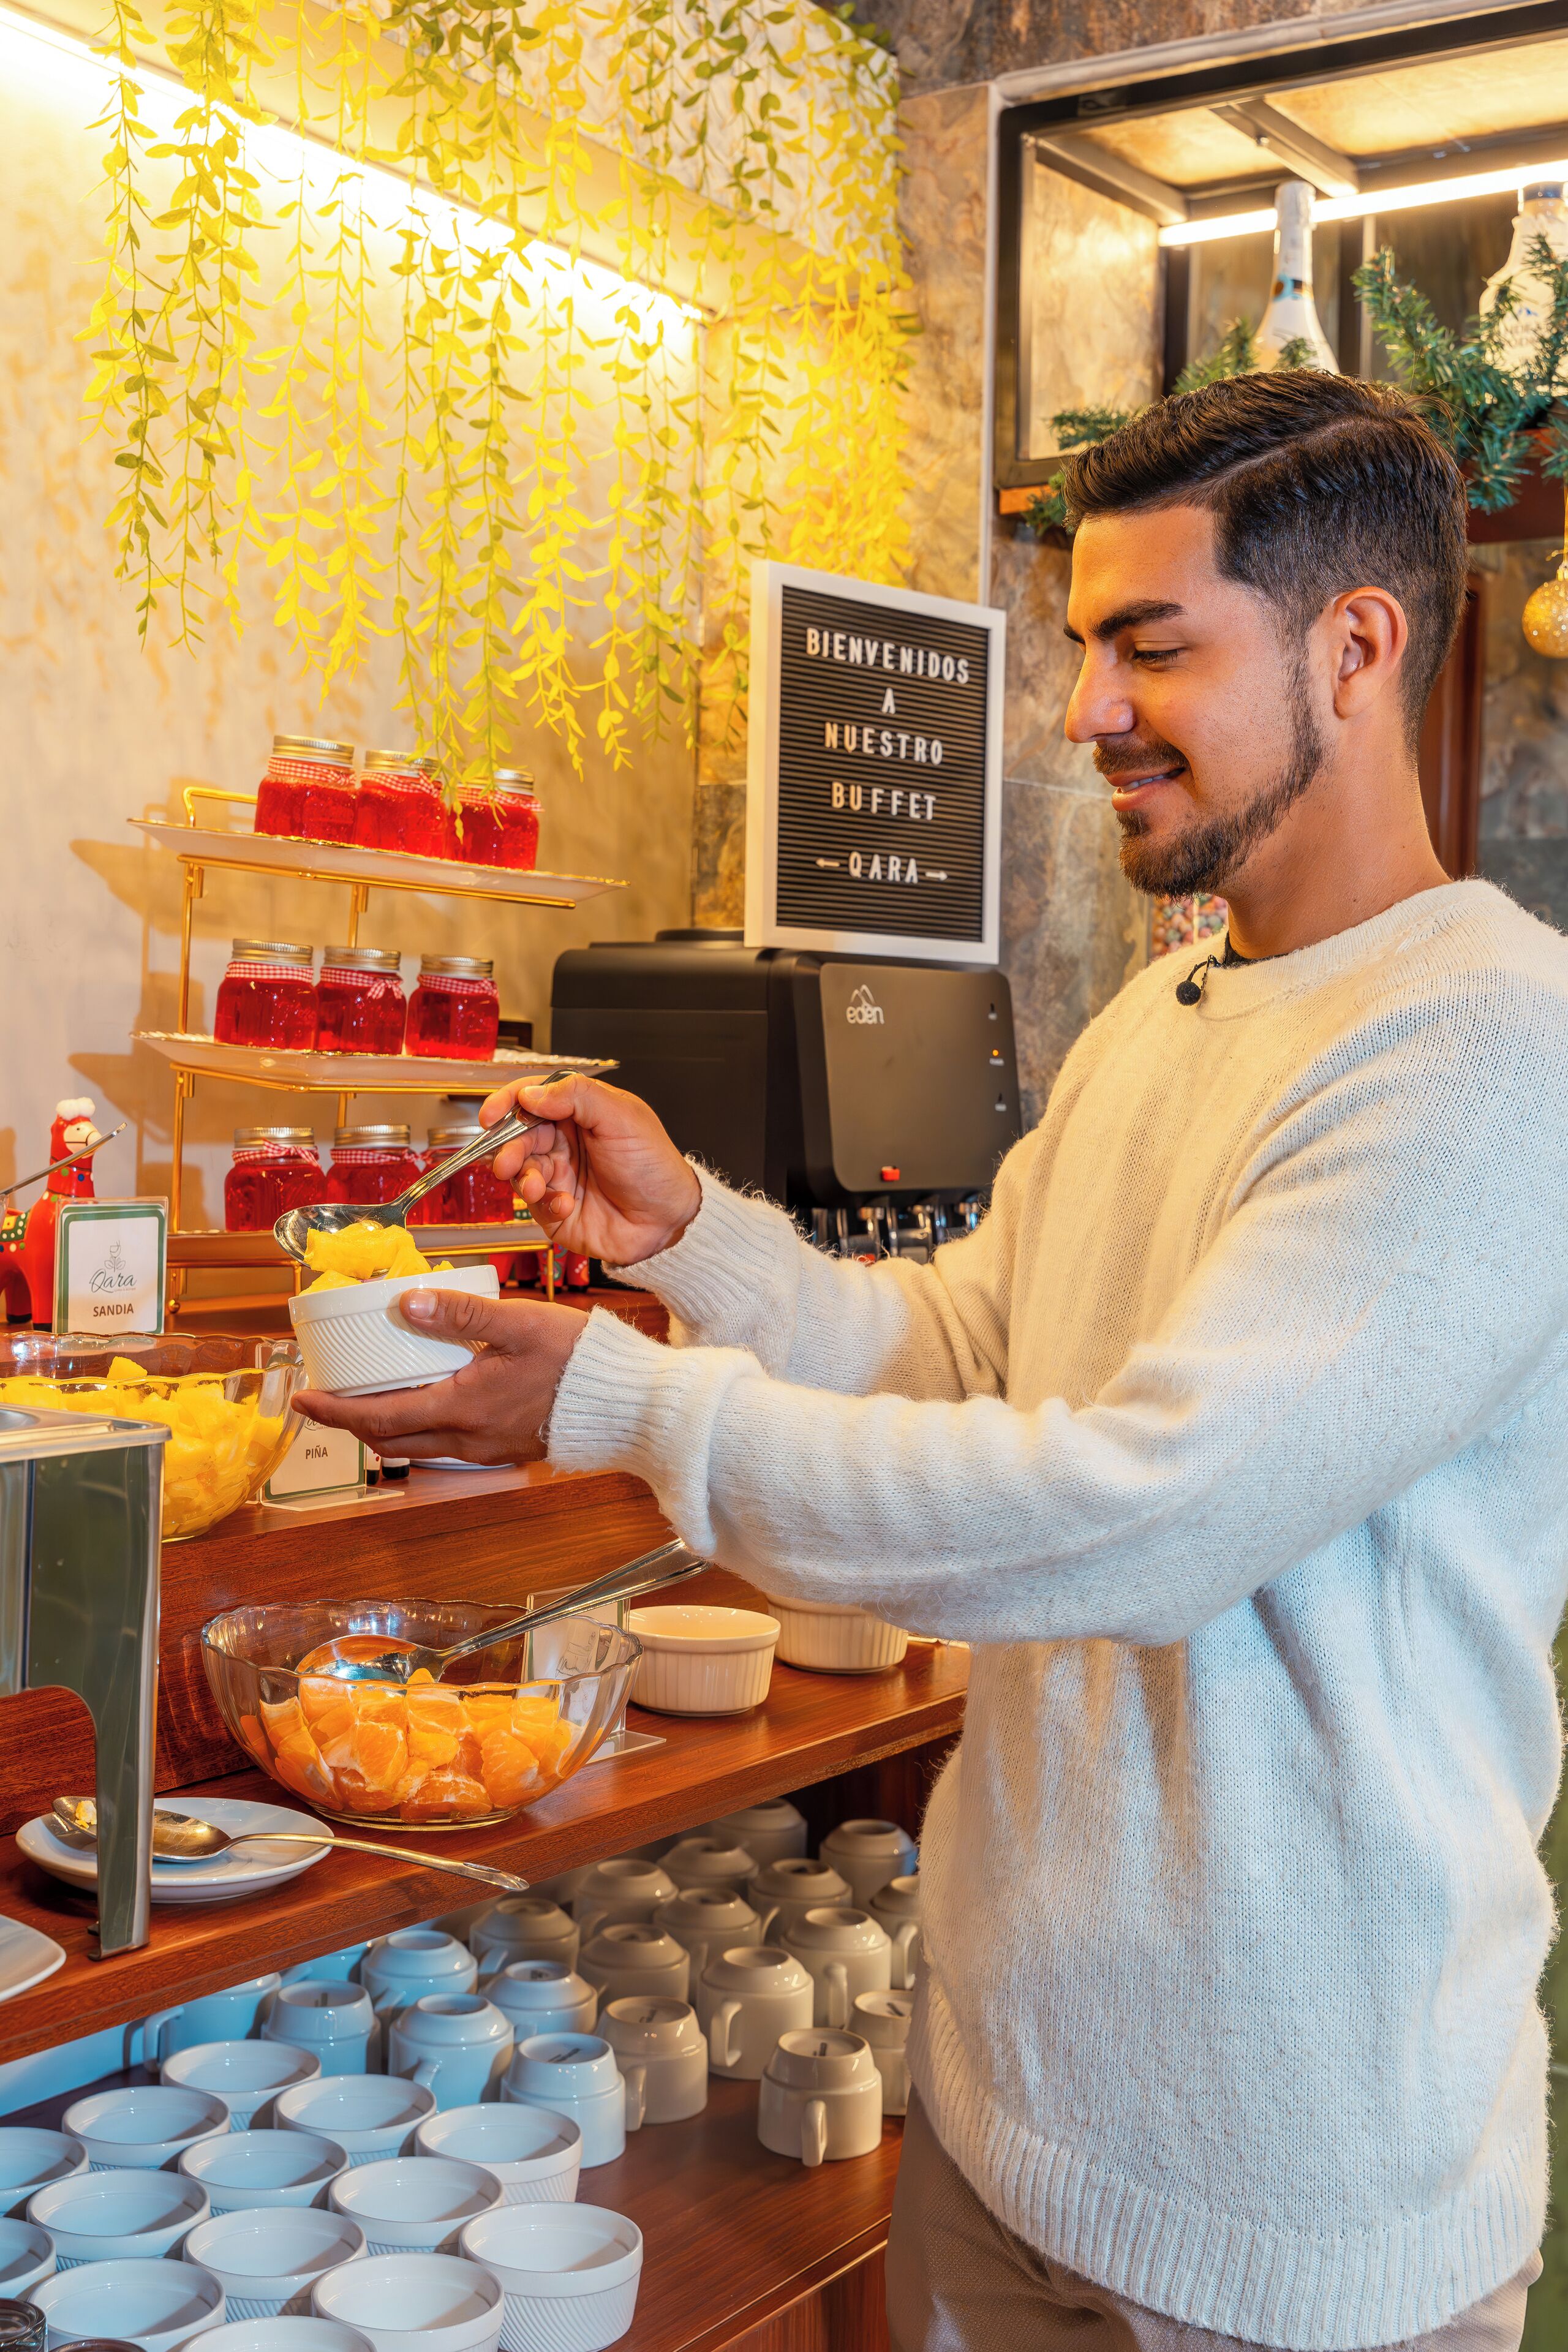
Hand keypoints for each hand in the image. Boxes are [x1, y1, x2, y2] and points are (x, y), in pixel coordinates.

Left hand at [294, 1286, 586, 1464]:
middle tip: (333, 1397)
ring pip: (419, 1447)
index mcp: (461, 1410)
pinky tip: (432, 1398)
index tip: (303, 1401)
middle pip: (391, 1442)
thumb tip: (406, 1302)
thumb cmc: (578, 1363)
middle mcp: (467, 1440)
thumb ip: (459, 1314)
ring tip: (376, 1394)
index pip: (379, 1419)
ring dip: (388, 1427)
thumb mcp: (517, 1324)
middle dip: (354, 1423)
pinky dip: (422, 1428)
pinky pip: (447, 1446)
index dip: (335, 1412)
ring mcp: (486, 1451)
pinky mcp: (505, 1450)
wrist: (626, 1405)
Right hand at [481, 1073, 700, 1266]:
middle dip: (508, 1147)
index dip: (508, 1103)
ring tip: (538, 1187)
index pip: (532, 1098)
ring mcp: (559, 1176)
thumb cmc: (654, 1165)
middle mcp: (564, 1143)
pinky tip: (565, 1204)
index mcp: (579, 1113)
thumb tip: (533, 1093)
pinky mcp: (555, 1210)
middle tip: (507, 1160)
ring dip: (523, 1177)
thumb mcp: (621, 1117)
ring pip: (519, 1170)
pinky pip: (533, 1204)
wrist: (669, 1219)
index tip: (491, 1114)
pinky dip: (544, 1203)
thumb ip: (576, 1097)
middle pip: (518, 1135)